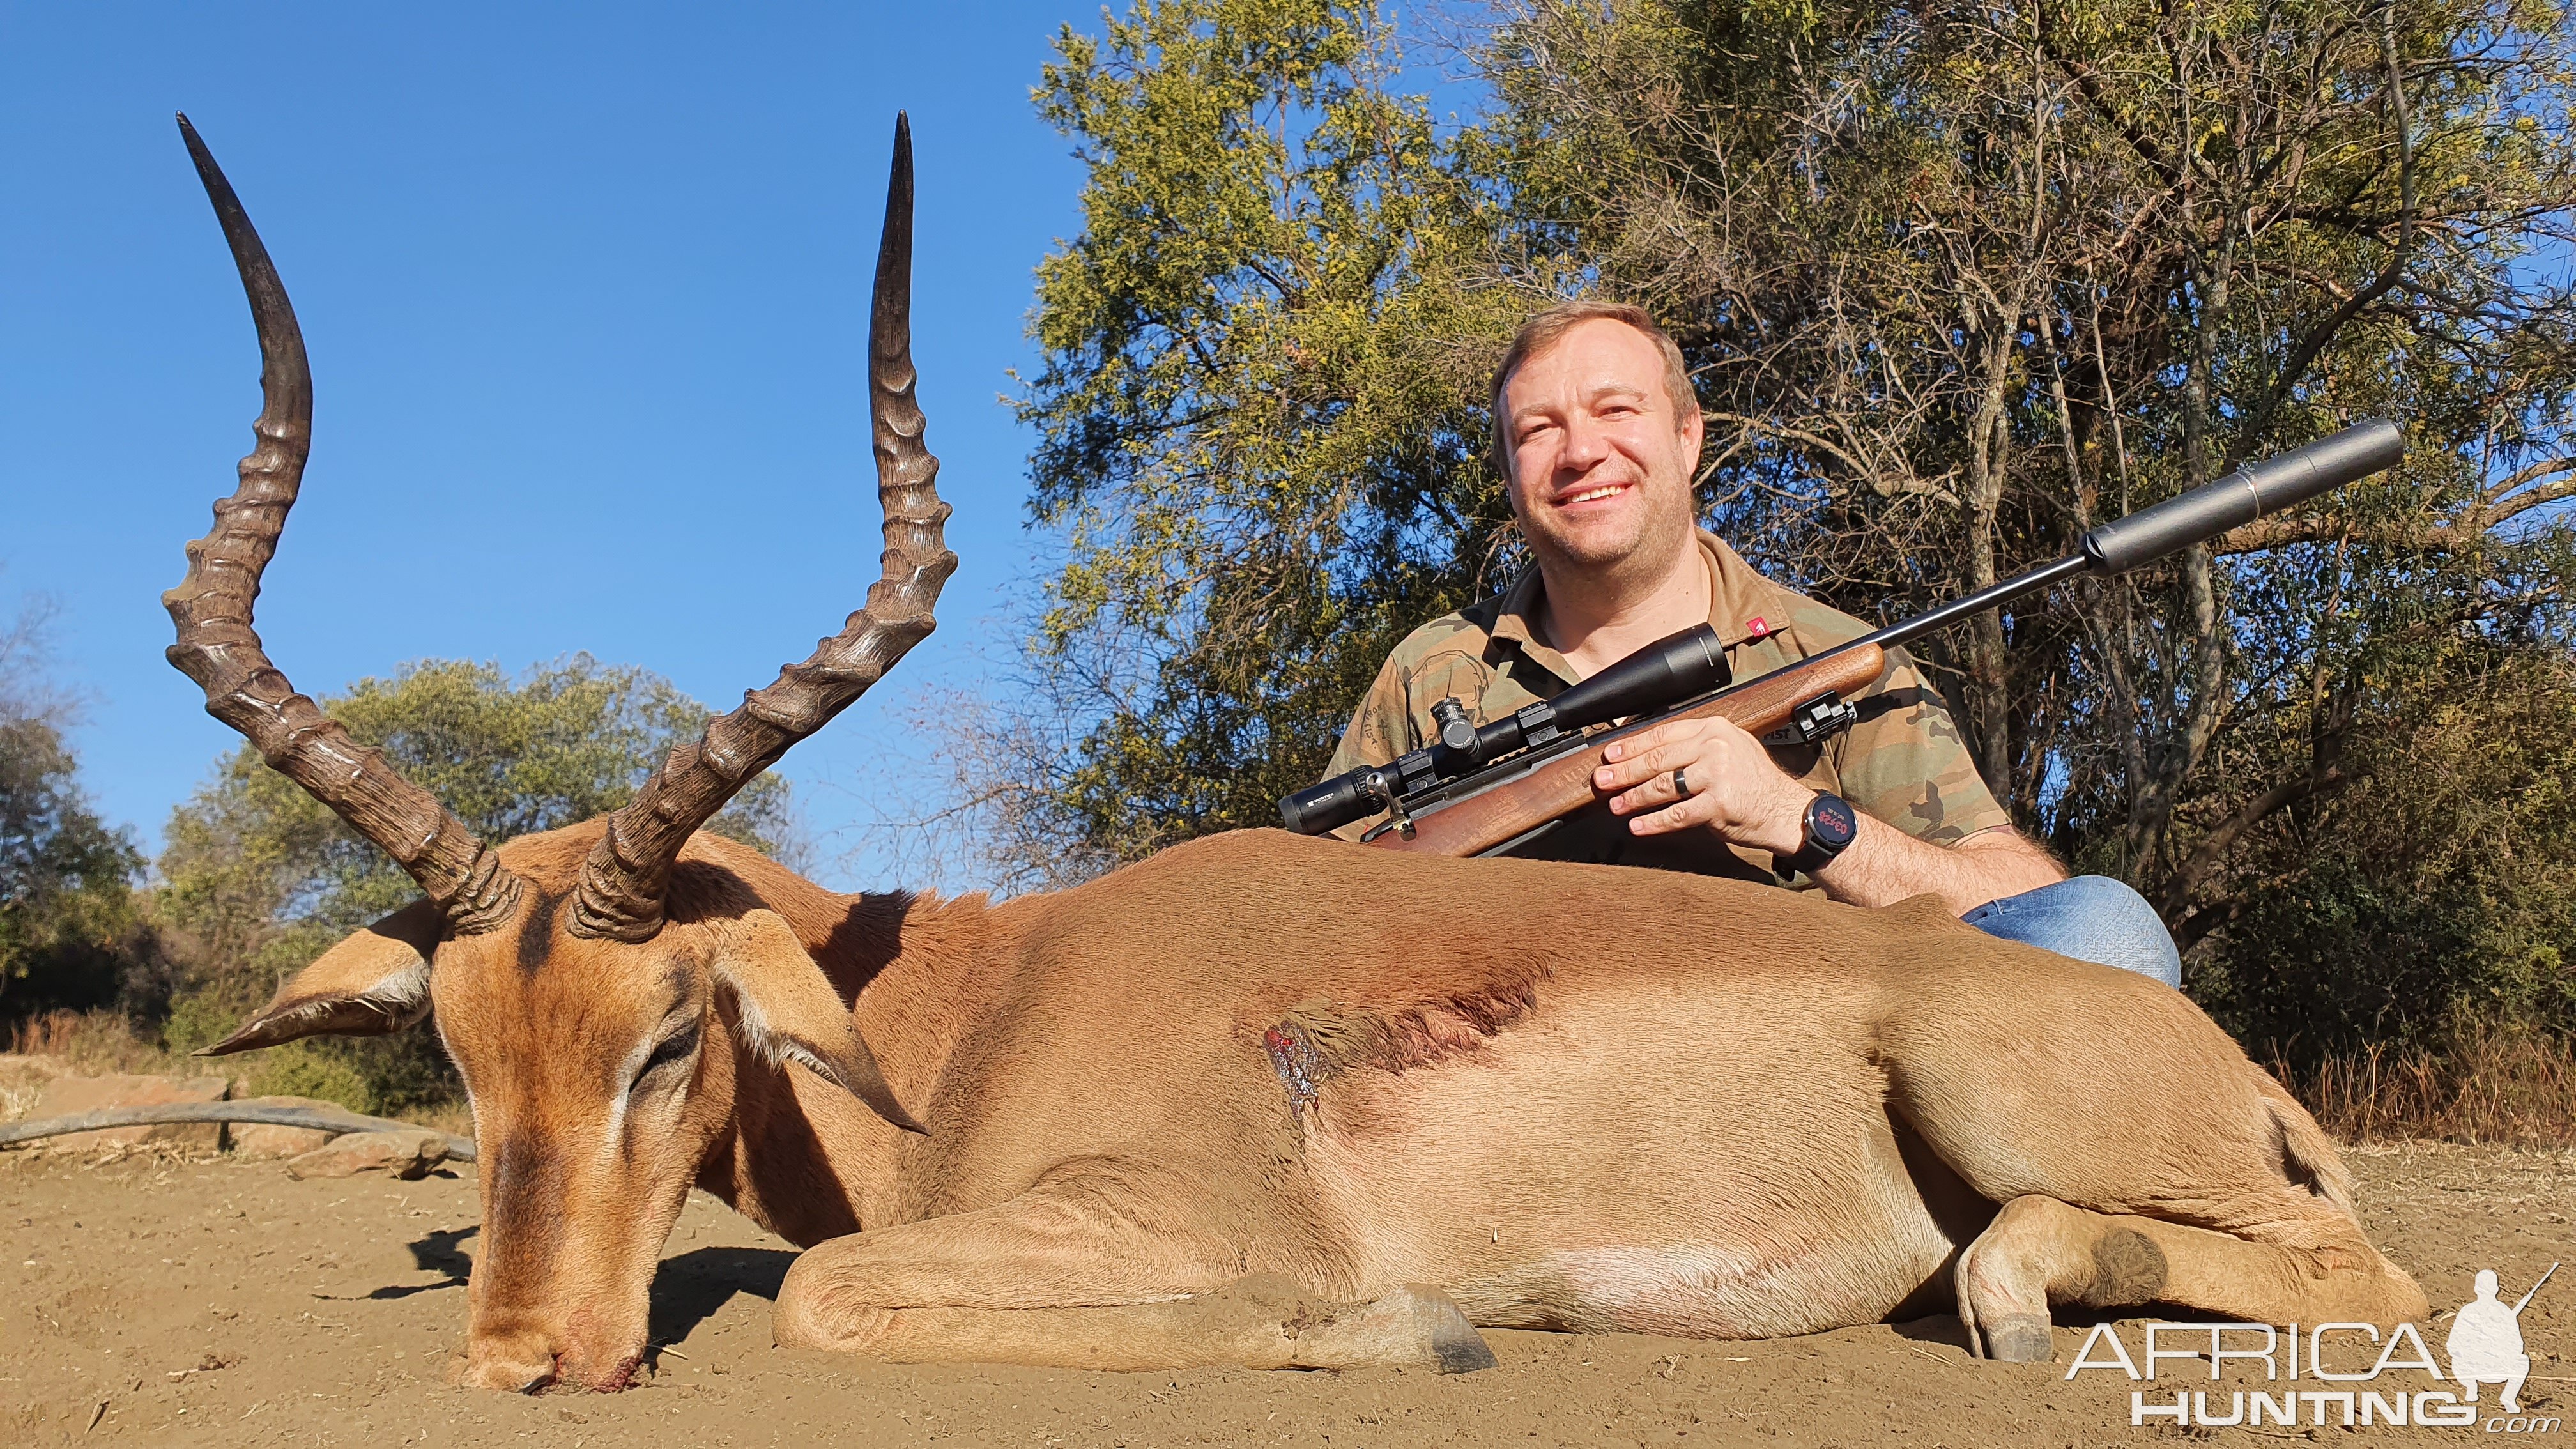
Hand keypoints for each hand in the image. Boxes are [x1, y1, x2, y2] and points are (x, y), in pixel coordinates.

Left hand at [1594, 715, 1813, 856]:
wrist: (1786, 810)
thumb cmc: (1755, 782)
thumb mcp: (1730, 748)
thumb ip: (1696, 746)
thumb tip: (1650, 753)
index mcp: (1714, 728)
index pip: (1662, 734)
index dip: (1631, 745)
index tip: (1610, 754)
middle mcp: (1715, 747)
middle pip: (1657, 759)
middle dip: (1624, 771)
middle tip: (1602, 780)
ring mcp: (1717, 775)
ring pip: (1662, 786)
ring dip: (1634, 797)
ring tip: (1616, 804)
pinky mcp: (1718, 804)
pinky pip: (1676, 814)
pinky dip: (1653, 822)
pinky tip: (1638, 825)